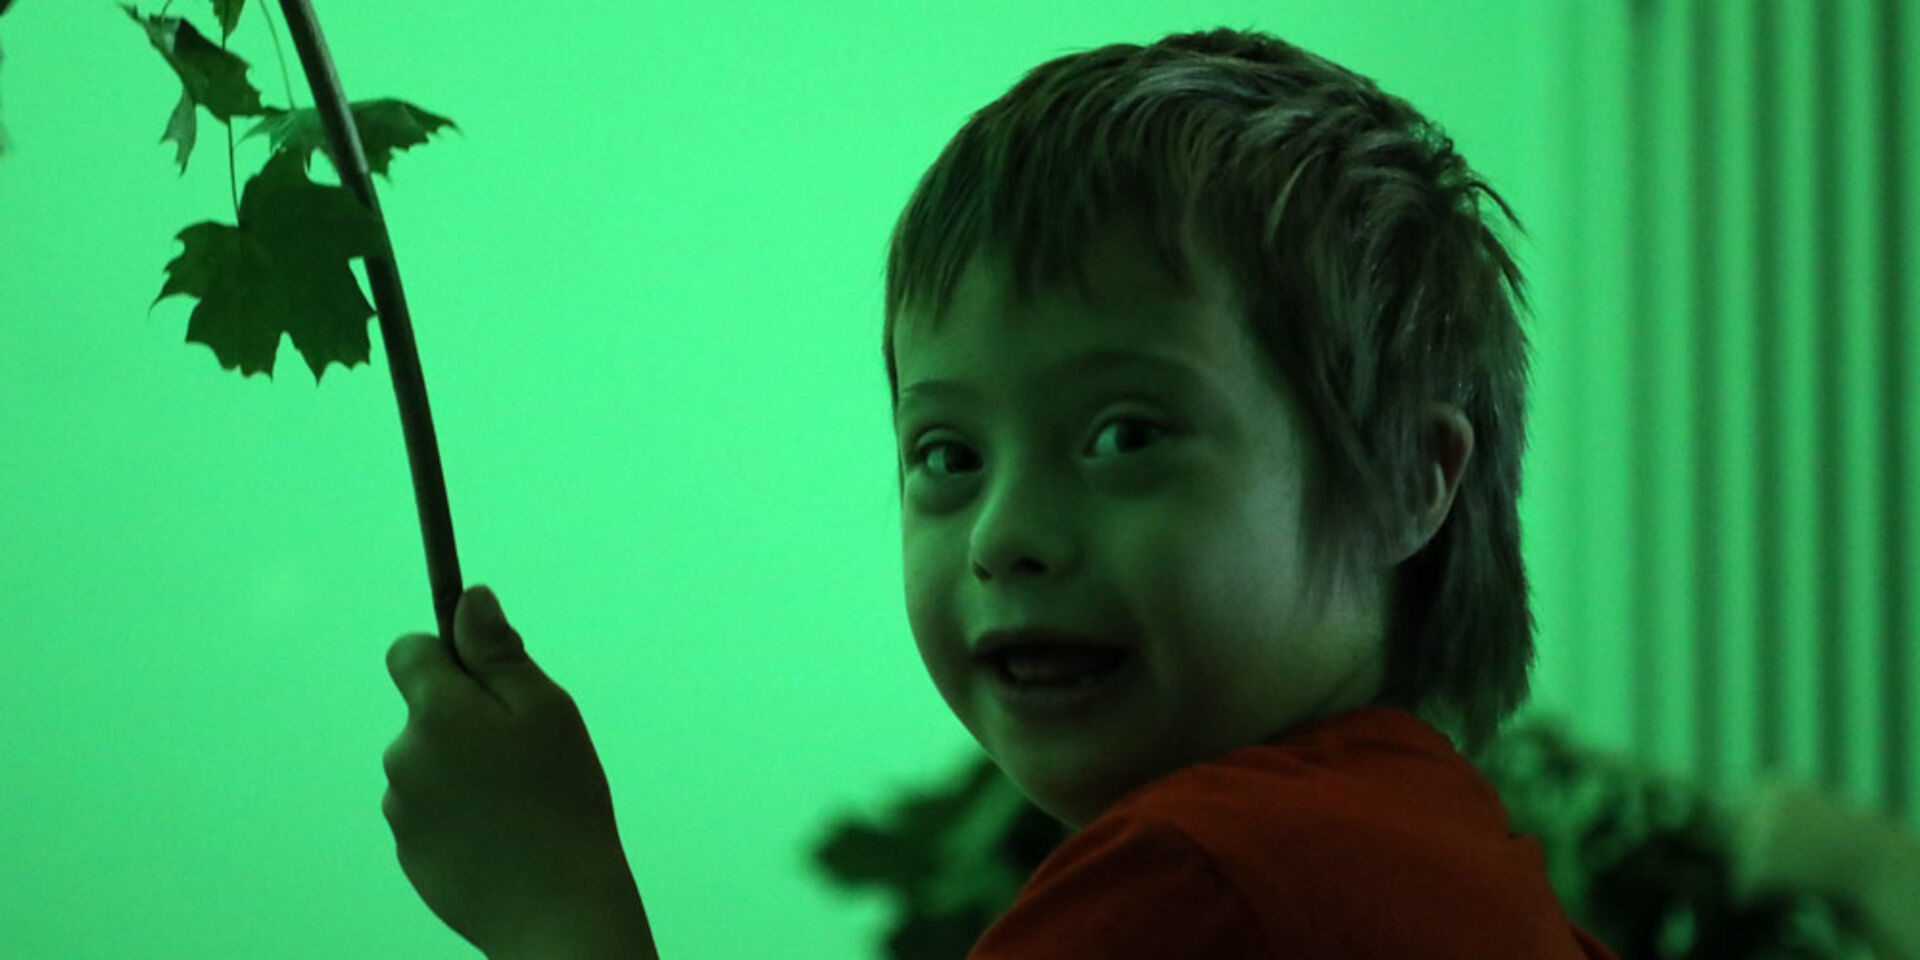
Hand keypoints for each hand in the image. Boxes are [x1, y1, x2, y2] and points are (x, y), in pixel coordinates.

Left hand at [382, 585, 645, 957]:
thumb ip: (499, 652)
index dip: (446, 653)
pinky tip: (500, 835)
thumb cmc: (562, 802)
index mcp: (437, 711)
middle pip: (425, 710)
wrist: (553, 909)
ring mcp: (401, 807)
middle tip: (524, 752)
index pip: (407, 650)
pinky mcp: (408, 850)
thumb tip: (470, 599)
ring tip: (518, 801)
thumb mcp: (546, 711)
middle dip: (466, 718)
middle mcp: (404, 753)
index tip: (486, 676)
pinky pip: (430, 810)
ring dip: (462, 768)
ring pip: (429, 762)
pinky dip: (459, 813)